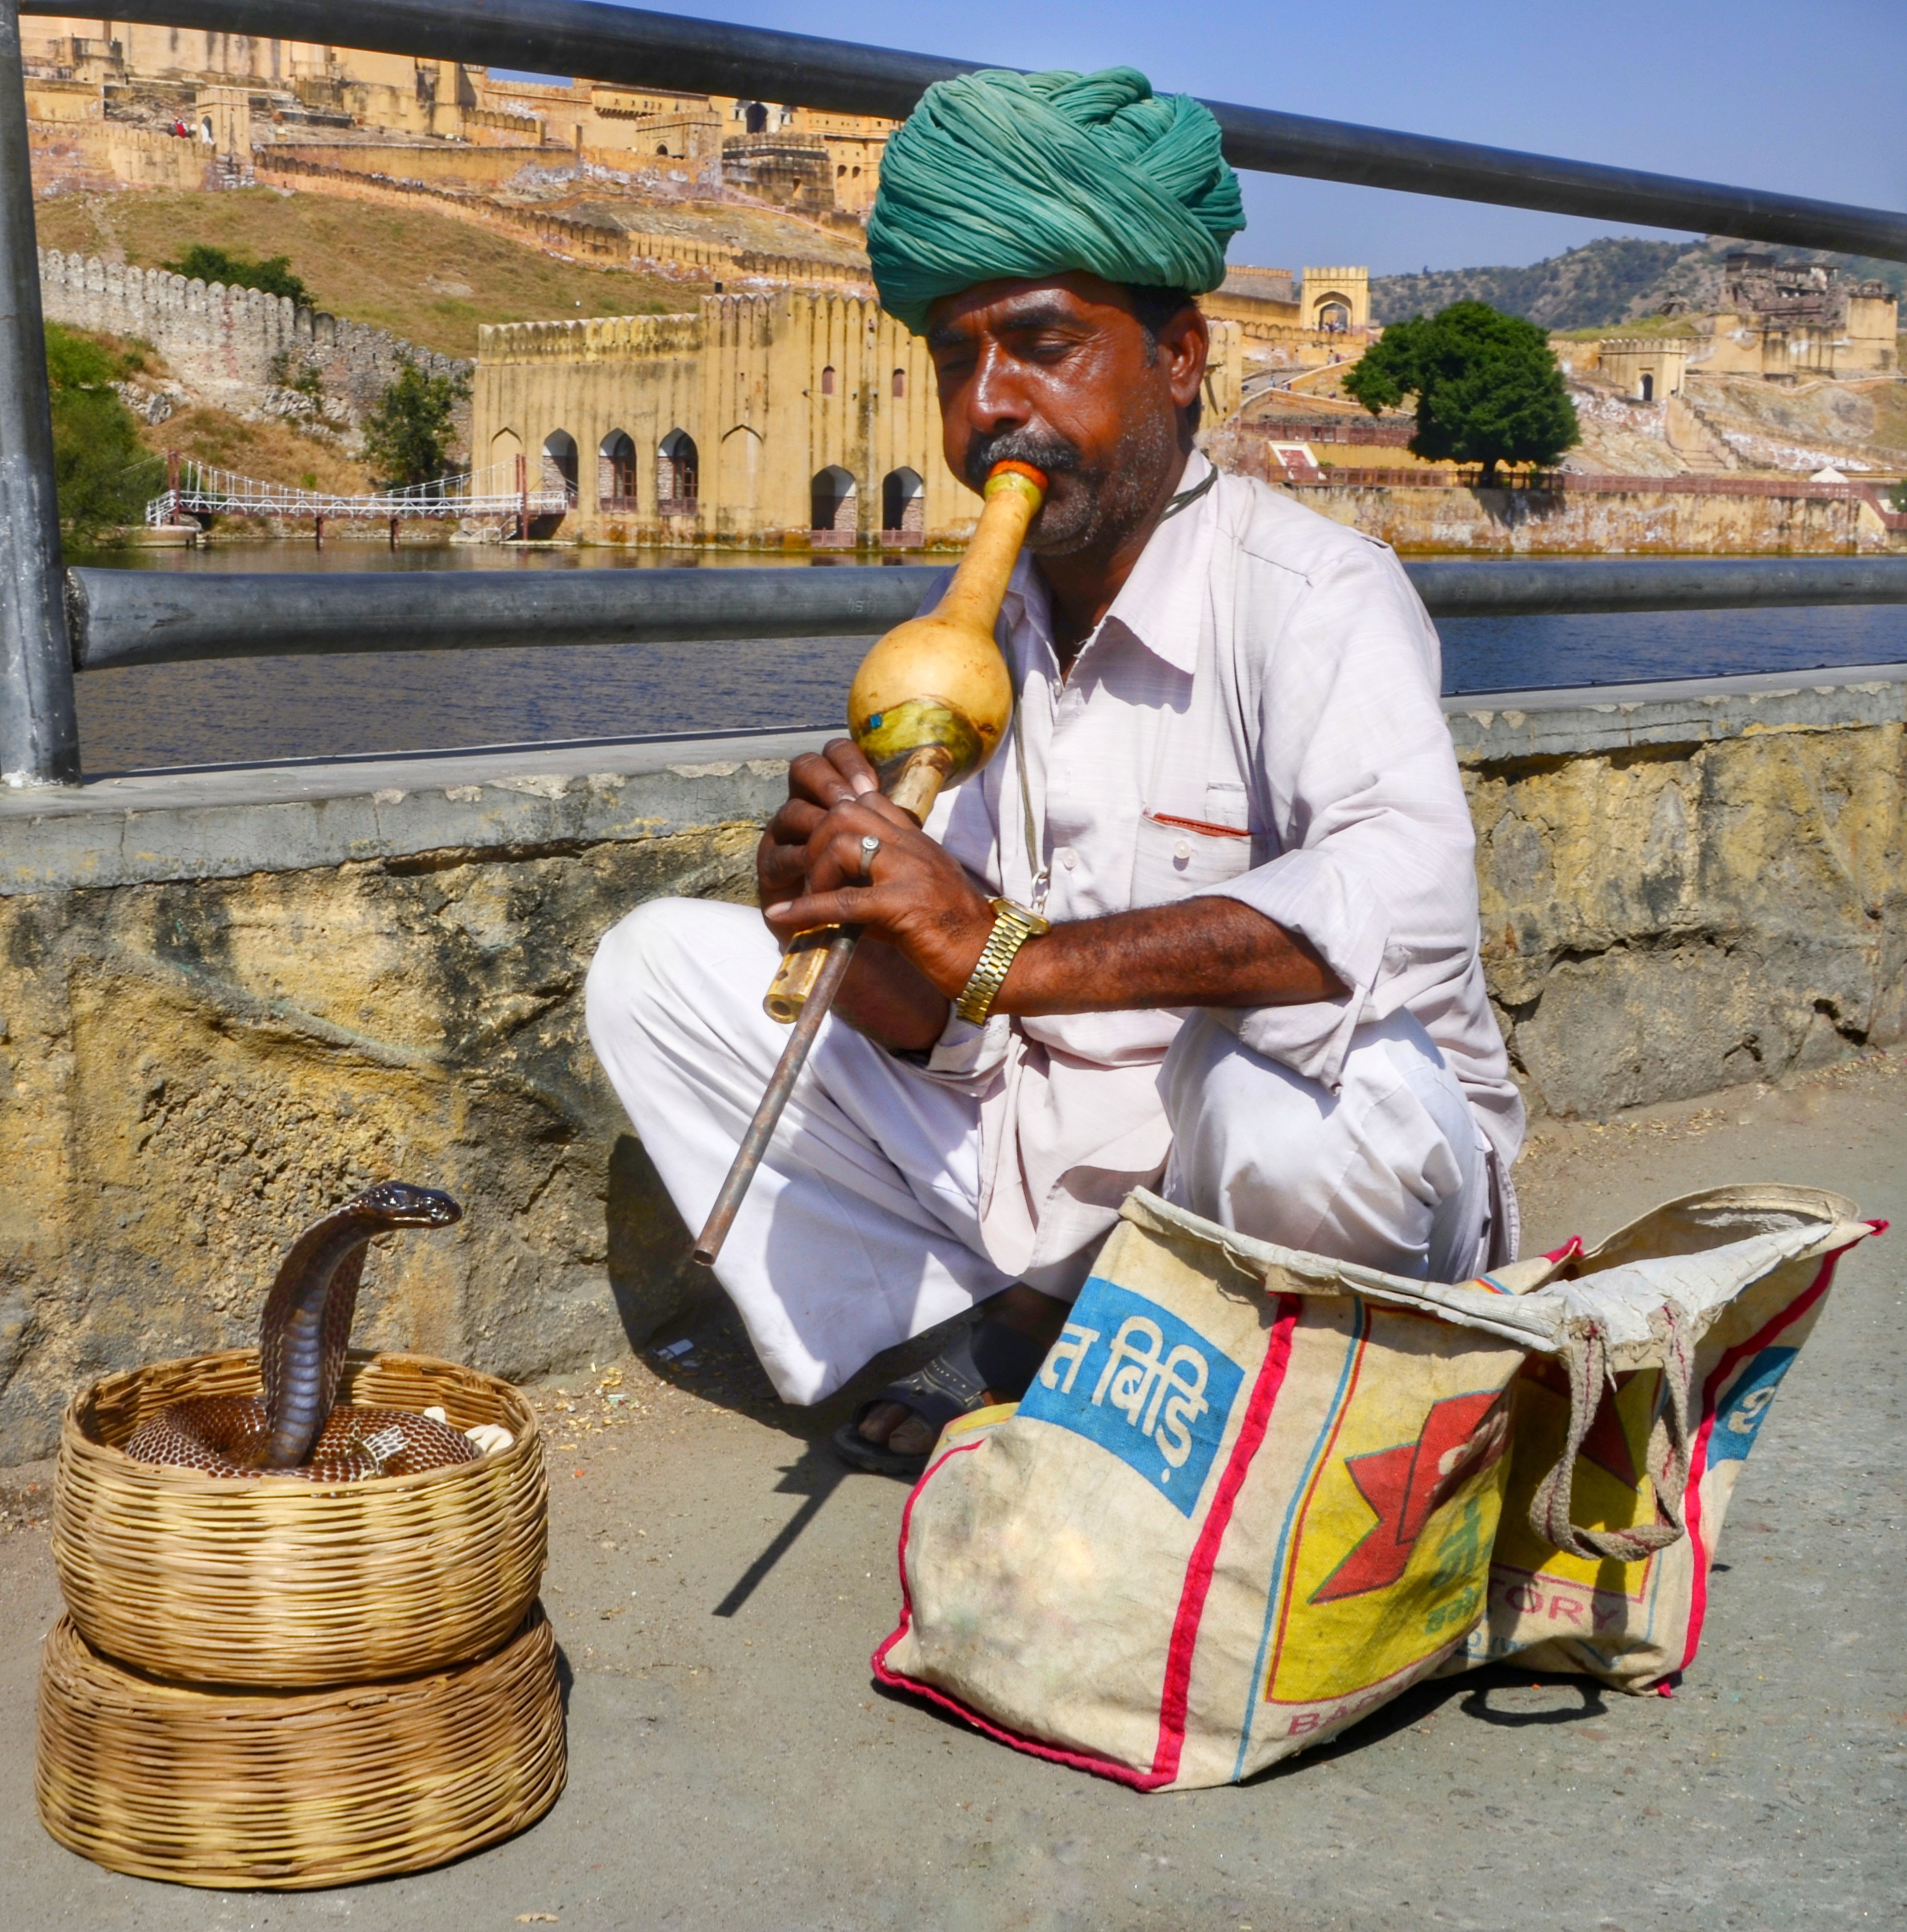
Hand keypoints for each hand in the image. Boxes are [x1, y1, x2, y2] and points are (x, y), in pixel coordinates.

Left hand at [757, 739, 997, 1002]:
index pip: (867, 800)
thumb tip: (833, 897)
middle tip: (810, 877)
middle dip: (815, 841)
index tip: (816, 847)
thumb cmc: (956, 935)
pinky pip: (844, 900)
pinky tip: (785, 917)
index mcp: (917, 841)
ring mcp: (910, 871)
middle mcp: (912, 846)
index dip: (832, 817)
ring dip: (815, 873)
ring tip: (811, 900)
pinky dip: (808, 909)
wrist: (996, 959)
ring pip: (841, 843)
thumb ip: (877, 884)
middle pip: (845, 812)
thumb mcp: (915, 895)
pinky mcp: (904, 903)